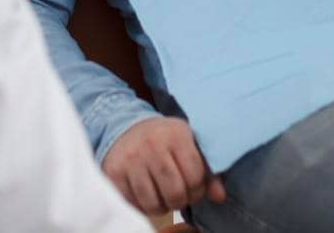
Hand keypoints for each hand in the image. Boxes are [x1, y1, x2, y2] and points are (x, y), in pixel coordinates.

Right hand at [101, 117, 225, 214]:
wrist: (124, 127)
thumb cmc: (164, 140)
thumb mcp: (188, 144)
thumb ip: (207, 170)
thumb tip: (220, 197)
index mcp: (176, 134)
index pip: (195, 175)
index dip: (199, 189)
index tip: (194, 188)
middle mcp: (152, 145)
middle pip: (175, 192)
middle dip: (181, 201)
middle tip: (179, 196)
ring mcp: (131, 160)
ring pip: (153, 203)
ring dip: (161, 206)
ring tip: (162, 196)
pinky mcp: (114, 173)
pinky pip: (133, 204)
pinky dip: (142, 206)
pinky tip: (146, 194)